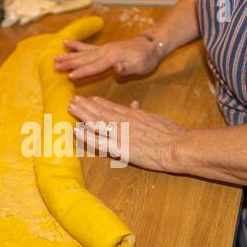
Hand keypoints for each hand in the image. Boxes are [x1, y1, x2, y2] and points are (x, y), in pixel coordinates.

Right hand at [54, 36, 163, 79]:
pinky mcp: (103, 48)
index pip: (94, 66)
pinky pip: (86, 47)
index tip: (69, 76)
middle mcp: (105, 51)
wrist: (150, 45)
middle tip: (55, 67)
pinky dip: (75, 45)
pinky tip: (65, 43)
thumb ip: (128, 67)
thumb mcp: (141, 65)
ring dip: (68, 56)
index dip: (82, 72)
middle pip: (84, 58)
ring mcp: (103, 48)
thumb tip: (117, 68)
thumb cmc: (146, 58)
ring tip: (55, 58)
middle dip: (69, 63)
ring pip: (82, 53)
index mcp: (113, 57)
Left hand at [68, 95, 184, 171]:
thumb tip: (135, 105)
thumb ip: (142, 113)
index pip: (112, 106)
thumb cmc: (171, 134)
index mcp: (133, 115)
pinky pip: (99, 142)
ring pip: (97, 122)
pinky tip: (76, 131)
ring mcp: (120, 134)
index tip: (89, 98)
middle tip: (73, 99)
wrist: (176, 146)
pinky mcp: (119, 148)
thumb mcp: (156, 118)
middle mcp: (123, 121)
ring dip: (83, 114)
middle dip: (86, 105)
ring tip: (71, 108)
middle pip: (101, 111)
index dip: (99, 103)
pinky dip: (87, 136)